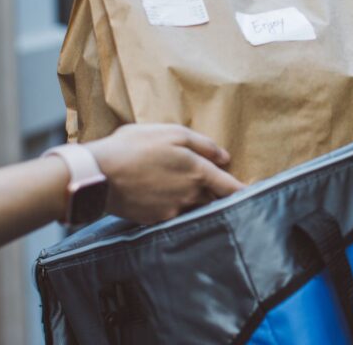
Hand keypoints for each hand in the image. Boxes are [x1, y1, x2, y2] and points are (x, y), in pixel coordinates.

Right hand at [85, 124, 244, 223]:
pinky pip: (176, 216)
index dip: (244, 191)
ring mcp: (174, 210)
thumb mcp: (170, 133)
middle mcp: (191, 195)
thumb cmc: (133, 147)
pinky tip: (166, 198)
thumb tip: (225, 157)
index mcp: (198, 172)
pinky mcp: (157, 220)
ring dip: (199, 203)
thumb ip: (202, 145)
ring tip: (190, 193)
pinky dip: (178, 209)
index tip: (254, 195)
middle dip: (220, 197)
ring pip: (196, 209)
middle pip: (215, 200)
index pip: (230, 187)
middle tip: (223, 192)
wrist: (98, 175)